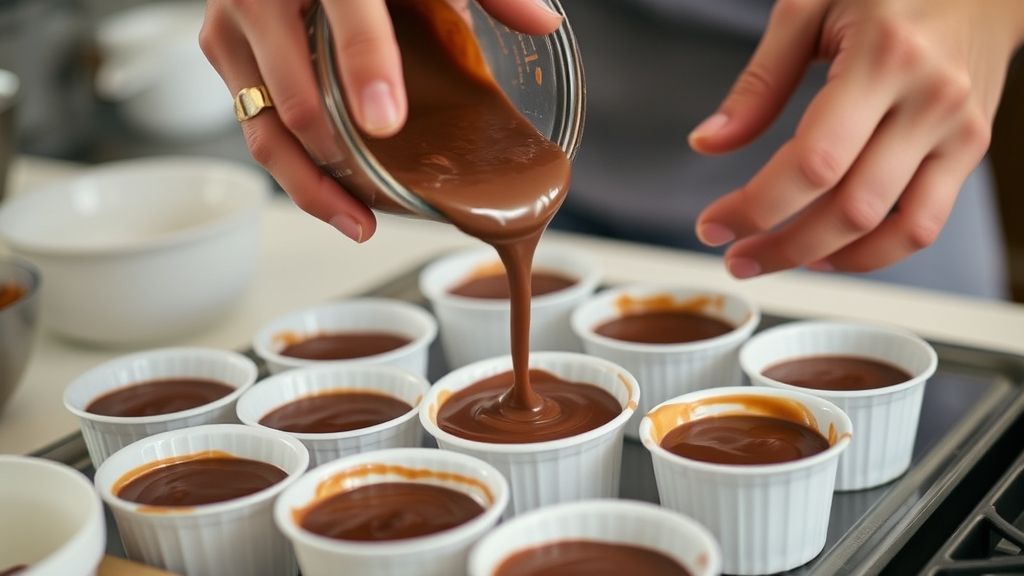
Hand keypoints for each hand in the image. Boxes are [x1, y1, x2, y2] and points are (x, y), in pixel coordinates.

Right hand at [200, 0, 561, 241]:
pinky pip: (255, 128)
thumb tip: (543, 22)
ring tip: (360, 223)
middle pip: (295, 102)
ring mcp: (235, 32)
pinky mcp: (228, 58)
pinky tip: (336, 198)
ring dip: (311, 187)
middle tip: (385, 201)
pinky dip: (295, 169)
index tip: (388, 121)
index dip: (368, 69)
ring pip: (264, 130)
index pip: (349, 18)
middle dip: (340, 163)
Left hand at [690, 0, 1023, 278]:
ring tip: (775, 260)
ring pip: (892, 229)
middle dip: (782, 246)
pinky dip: (875, 253)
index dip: (756, 206)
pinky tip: (830, 253)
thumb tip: (708, 142)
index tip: (713, 225)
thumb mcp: (810, 8)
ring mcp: (957, 131)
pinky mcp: (970, 150)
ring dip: (824, 258)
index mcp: (884, 58)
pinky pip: (925, 225)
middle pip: (849, 207)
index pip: (813, 162)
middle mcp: (929, 100)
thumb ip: (759, 82)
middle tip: (736, 257)